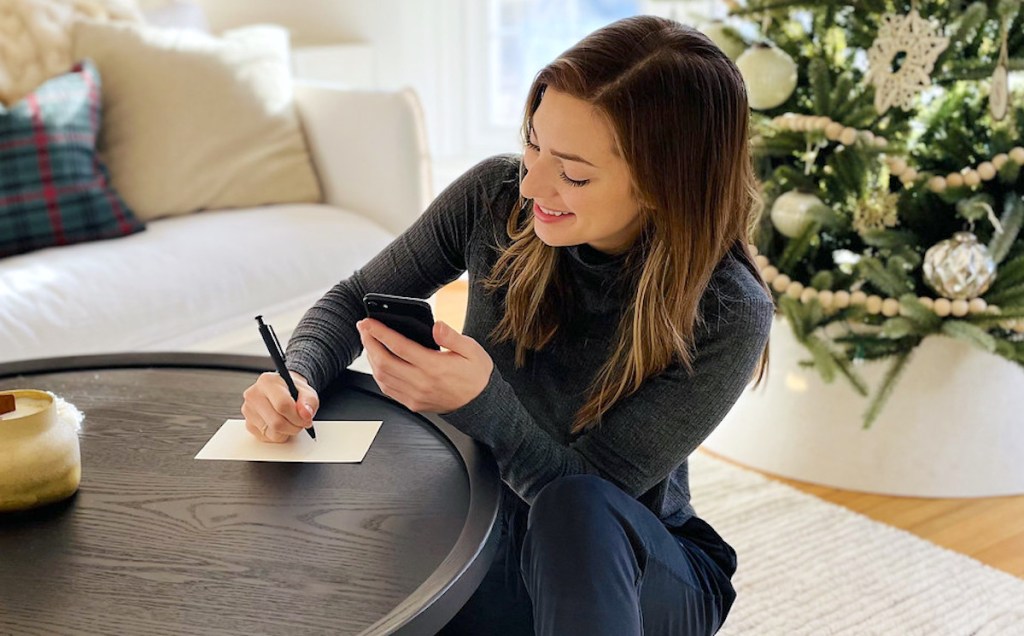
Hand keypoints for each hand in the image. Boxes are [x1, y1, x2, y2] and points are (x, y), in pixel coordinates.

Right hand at [241, 371, 318, 442]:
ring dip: (288, 432)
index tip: (306, 418)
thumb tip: (305, 414)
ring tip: (291, 421)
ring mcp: (249, 411)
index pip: (283, 405)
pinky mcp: (249, 424)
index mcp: (267, 382)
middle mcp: (254, 395)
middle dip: (294, 426)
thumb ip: (309, 401)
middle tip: (301, 422)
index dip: (298, 416)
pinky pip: (268, 438)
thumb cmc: (293, 391)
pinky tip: (280, 424)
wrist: (283, 391)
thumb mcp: (307, 391)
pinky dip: (279, 435)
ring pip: (273, 433)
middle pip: (277, 422)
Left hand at [356, 318, 492, 413]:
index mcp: (435, 367)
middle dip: (369, 343)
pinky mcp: (413, 404)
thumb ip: (452, 337)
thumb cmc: (477, 375)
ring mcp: (415, 396)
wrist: (482, 404)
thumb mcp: (472, 350)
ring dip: (371, 358)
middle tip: (363, 328)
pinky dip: (378, 374)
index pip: (399, 346)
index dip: (380, 332)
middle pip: (384, 362)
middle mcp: (422, 383)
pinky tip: (378, 362)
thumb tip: (437, 326)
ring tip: (369, 342)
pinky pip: (388, 389)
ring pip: (382, 377)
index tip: (369, 322)